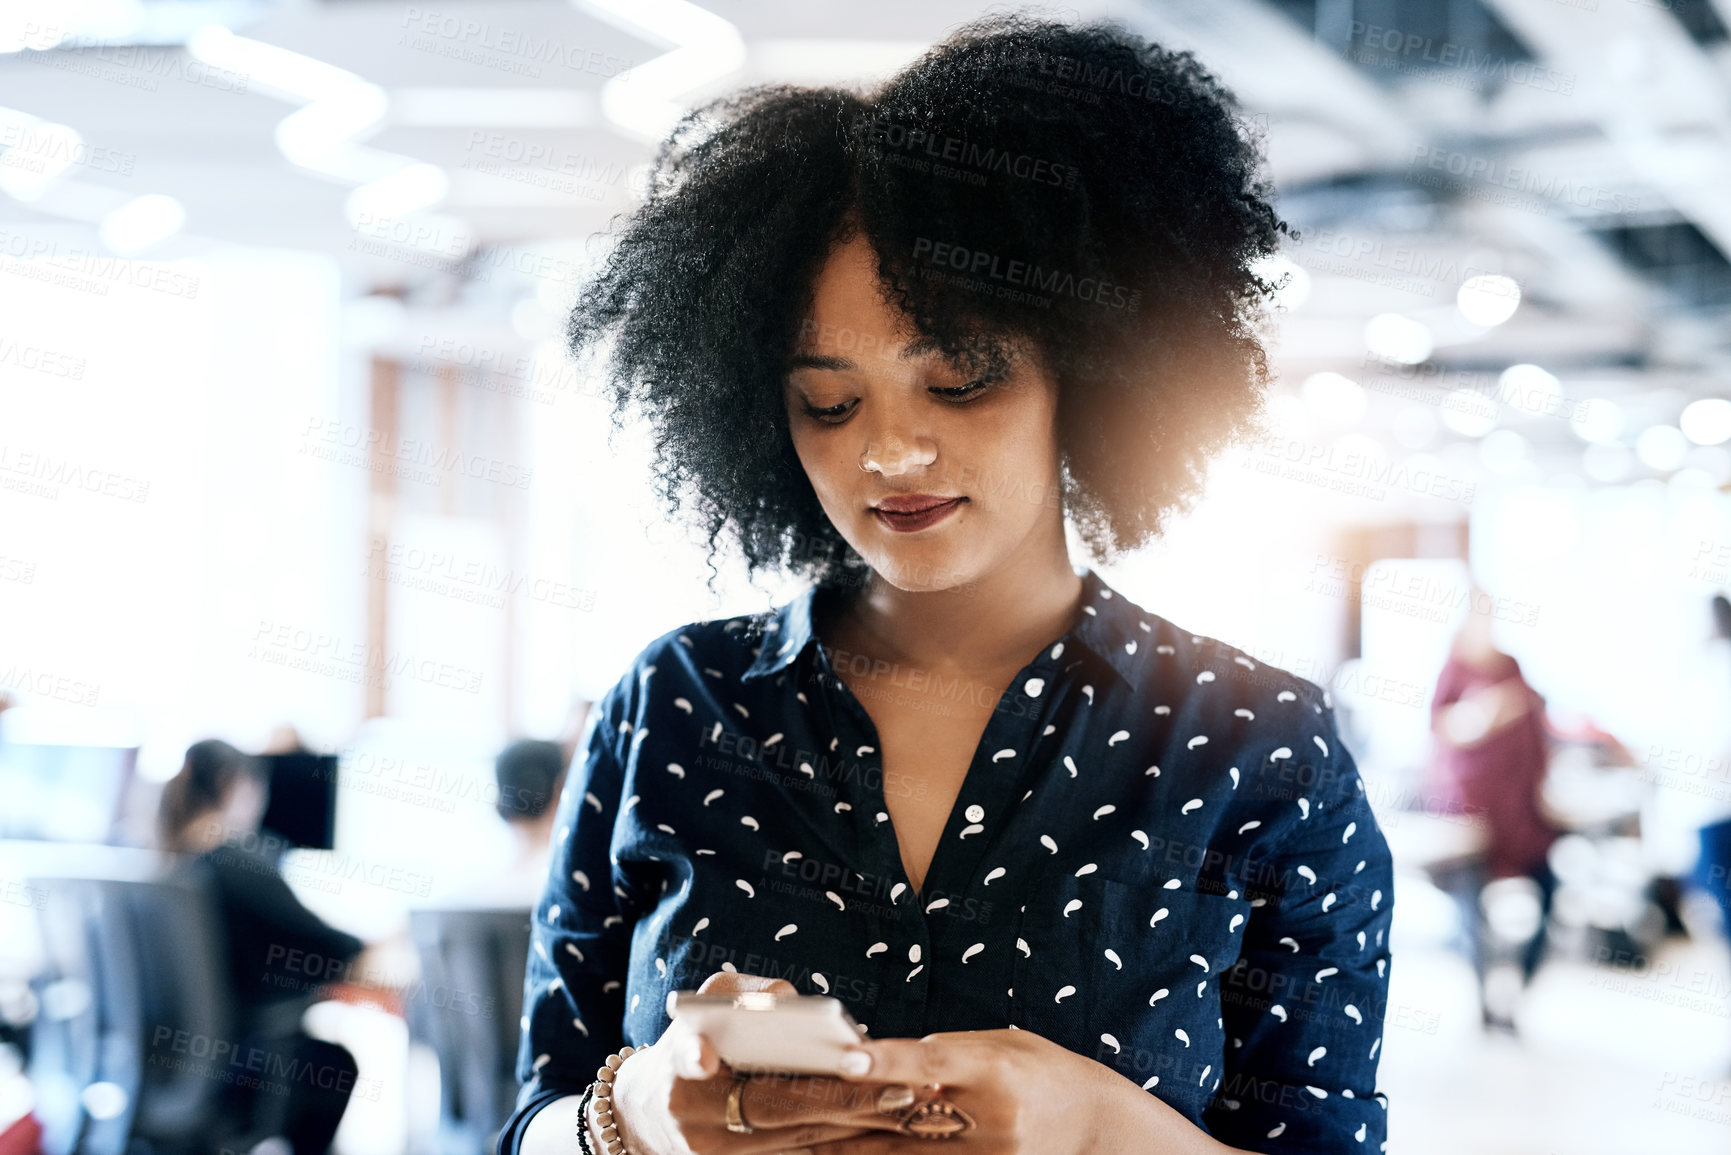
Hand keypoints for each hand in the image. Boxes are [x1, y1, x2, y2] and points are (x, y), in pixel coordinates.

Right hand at [607, 972, 922, 1154]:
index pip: (687, 1057)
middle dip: (838, 1097)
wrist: (650, 1116)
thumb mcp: (705, 1006)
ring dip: (852, 1125)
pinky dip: (840, 1141)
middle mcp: (694, 1119)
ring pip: (796, 1141)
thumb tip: (787, 999)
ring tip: (905, 1102)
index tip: (704, 1056)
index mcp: (678, 1067)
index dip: (695, 1055)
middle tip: (894, 1085)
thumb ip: (742, 992)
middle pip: (773, 1108)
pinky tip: (882, 1125)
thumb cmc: (692, 1042)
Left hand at [810, 1028, 1116, 1153]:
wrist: (1100, 1131)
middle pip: (899, 1115)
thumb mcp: (1003, 1045)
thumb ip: (945, 1053)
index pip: (928, 1063)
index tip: (844, 1059)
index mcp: (994, 1070)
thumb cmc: (1049, 1074)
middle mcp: (986, 1118)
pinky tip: (836, 1154)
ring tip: (789, 1137)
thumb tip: (883, 1057)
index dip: (884, 1062)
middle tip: (782, 1100)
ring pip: (895, 1153)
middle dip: (839, 1109)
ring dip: (841, 1145)